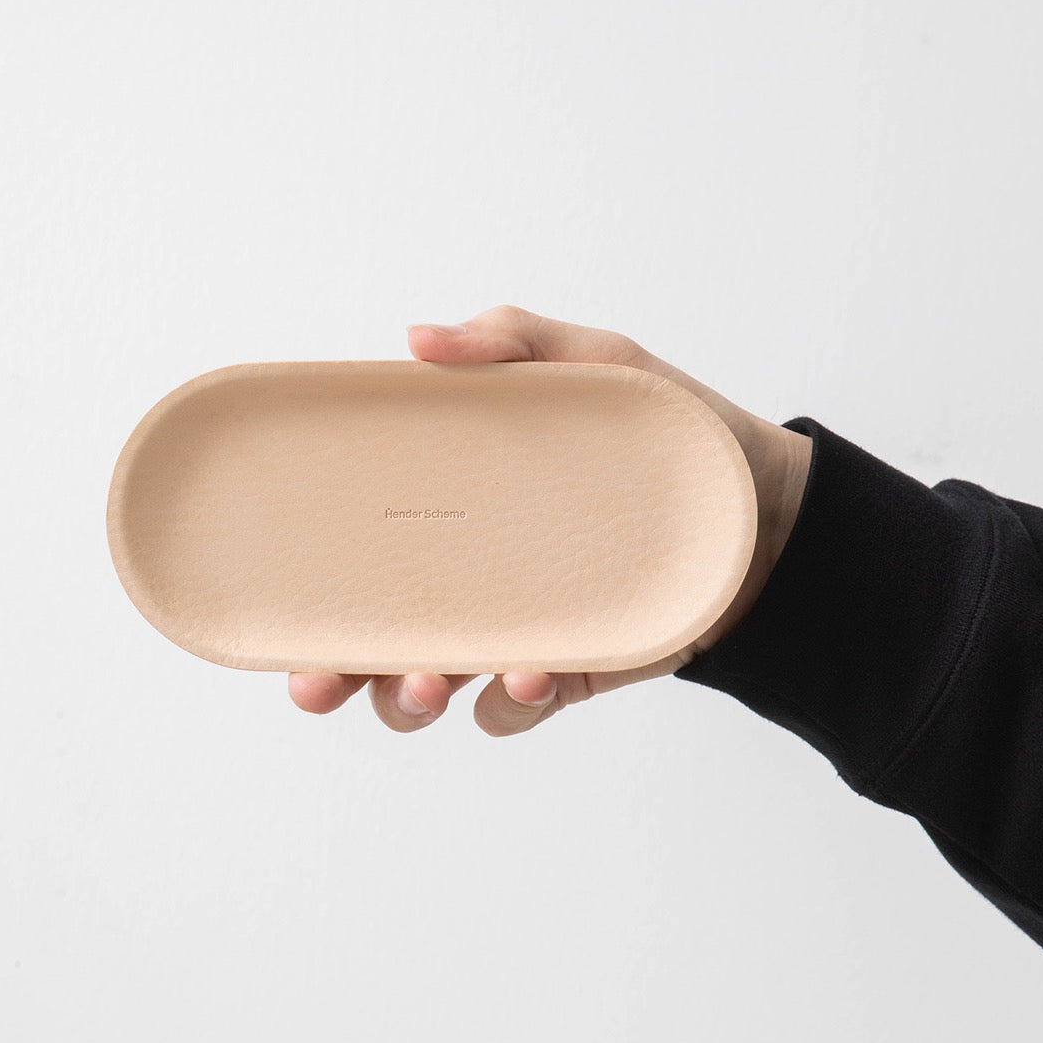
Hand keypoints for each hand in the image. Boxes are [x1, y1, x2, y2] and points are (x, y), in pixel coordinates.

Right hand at [288, 304, 811, 735]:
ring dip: (408, 697)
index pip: (358, 549)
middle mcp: (467, 576)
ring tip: (430, 681)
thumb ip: (512, 340)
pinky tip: (536, 672)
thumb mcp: (594, 364)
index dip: (309, 584)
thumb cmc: (669, 428)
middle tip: (319, 682)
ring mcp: (513, 626)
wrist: (767, 505)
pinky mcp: (569, 667)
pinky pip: (515, 705)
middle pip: (371, 639)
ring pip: (427, 687)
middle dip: (333, 672)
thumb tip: (416, 338)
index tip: (276, 605)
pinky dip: (511, 700)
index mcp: (449, 510)